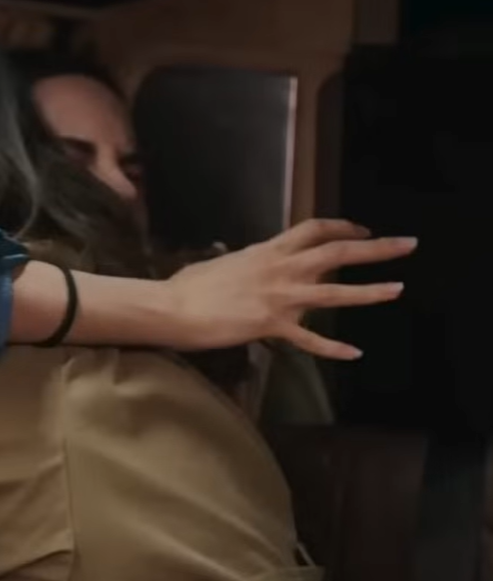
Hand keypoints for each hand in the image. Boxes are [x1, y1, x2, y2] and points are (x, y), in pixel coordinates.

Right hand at [162, 219, 416, 359]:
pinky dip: (334, 349)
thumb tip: (234, 261)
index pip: (314, 229)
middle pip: (337, 252)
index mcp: (268, 250)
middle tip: (406, 245)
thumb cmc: (188, 286)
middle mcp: (281, 269)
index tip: (361, 231)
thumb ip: (237, 262)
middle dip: (376, 248)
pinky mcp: (273, 326)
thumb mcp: (219, 263)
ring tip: (398, 289)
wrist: (174, 307)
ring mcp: (280, 297)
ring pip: (335, 293)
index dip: (343, 227)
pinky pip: (311, 341)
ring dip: (370, 291)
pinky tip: (354, 353)